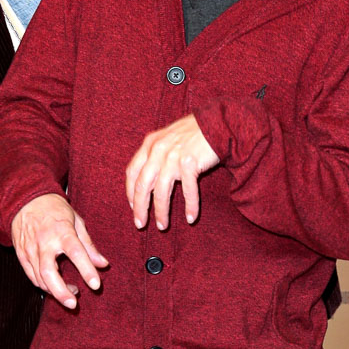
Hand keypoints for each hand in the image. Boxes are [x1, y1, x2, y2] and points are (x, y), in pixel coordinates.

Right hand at [10, 194, 108, 308]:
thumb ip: (89, 245)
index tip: (96, 285)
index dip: (87, 270)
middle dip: (61, 292)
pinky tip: (53, 287)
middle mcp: (44, 242)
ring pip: (39, 277)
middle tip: (73, 304)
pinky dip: (42, 285)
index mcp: (62, 231)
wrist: (26, 200)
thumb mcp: (76, 221)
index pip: (76, 253)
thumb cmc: (55, 210)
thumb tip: (103, 264)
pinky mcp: (21, 254)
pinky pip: (31, 275)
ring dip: (54, 290)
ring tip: (70, 293)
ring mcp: (30, 249)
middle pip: (50, 272)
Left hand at [125, 115, 218, 230]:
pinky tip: (190, 217)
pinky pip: (188, 191)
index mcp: (150, 143)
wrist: (218, 123)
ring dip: (161, 212)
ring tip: (163, 225)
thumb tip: (146, 178)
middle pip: (143, 185)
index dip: (130, 192)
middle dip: (140, 208)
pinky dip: (190, 206)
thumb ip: (155, 153)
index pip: (132, 172)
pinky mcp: (190, 163)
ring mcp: (173, 157)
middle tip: (140, 224)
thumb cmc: (193, 133)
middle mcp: (158, 150)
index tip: (133, 207)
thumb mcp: (167, 137)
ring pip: (161, 192)